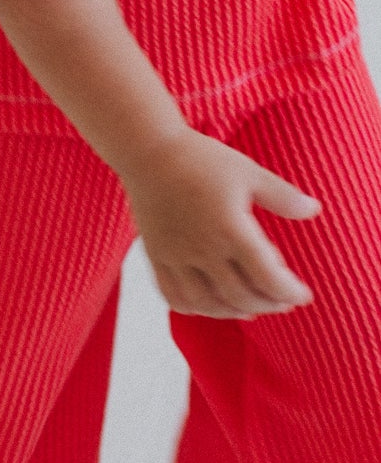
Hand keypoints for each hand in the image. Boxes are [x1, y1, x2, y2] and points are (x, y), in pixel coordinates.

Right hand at [123, 128, 319, 318]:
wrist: (148, 150)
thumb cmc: (201, 158)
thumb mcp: (249, 172)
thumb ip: (283, 196)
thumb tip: (315, 209)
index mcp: (231, 229)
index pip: (268, 278)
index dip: (290, 293)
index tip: (303, 295)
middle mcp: (203, 248)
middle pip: (242, 296)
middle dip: (269, 304)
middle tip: (282, 301)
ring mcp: (176, 256)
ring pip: (208, 304)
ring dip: (235, 312)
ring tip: (252, 307)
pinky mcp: (156, 256)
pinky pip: (174, 297)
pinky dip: (196, 309)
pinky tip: (211, 304)